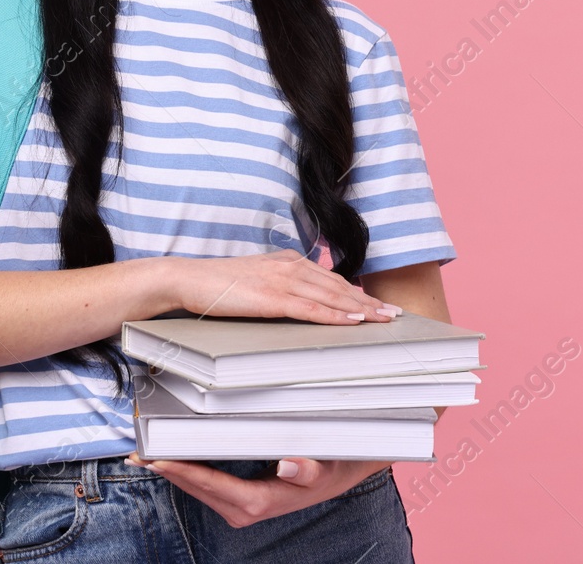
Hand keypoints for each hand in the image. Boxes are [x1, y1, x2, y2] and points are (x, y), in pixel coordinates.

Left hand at [123, 453, 389, 527]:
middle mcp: (244, 509)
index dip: (182, 471)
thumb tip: (289, 461)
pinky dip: (185, 471)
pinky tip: (171, 457)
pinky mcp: (237, 500)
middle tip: (137, 451)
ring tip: (144, 452)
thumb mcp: (325, 466)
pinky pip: (204, 485)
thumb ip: (308, 468)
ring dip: (171, 471)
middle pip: (196, 488)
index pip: (211, 484)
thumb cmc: (329, 467)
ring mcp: (239, 507)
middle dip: (166, 470)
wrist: (339, 476)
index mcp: (259, 501)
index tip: (158, 458)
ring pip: (196, 488)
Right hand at [172, 249, 401, 324]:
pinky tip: (353, 321)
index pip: (331, 279)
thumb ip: (280, 286)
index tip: (378, 304)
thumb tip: (301, 299)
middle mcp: (290, 266)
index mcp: (288, 262)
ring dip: (361, 309)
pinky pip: (311, 308)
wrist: (189, 279)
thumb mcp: (257, 280)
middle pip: (339, 287)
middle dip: (369, 301)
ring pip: (331, 296)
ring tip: (383, 319)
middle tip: (393, 313)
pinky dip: (336, 315)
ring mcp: (283, 280)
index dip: (357, 292)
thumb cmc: (219, 285)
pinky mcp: (273, 297)